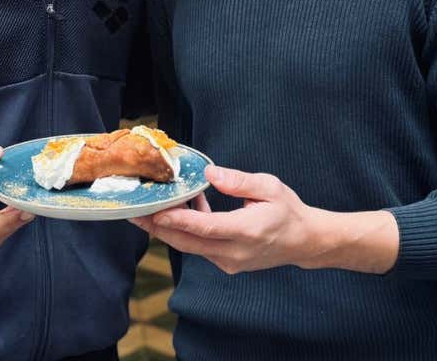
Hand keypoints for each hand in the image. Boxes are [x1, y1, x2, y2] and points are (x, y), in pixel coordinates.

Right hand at [0, 137, 33, 257]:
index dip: (9, 219)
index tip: (25, 207)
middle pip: (1, 231)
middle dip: (18, 215)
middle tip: (32, 198)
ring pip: (5, 233)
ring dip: (17, 217)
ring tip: (26, 199)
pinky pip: (4, 233)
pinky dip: (12, 220)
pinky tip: (17, 206)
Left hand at [129, 165, 397, 274]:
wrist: (305, 242)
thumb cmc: (288, 210)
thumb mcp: (269, 187)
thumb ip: (238, 181)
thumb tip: (210, 173)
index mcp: (245, 231)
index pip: (203, 228)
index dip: (176, 220)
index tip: (153, 212)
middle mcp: (233, 252)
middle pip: (187, 242)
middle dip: (157, 227)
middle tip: (132, 212)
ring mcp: (228, 262)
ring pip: (189, 246)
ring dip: (167, 229)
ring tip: (146, 209)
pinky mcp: (226, 263)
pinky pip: (198, 247)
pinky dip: (184, 231)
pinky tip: (180, 210)